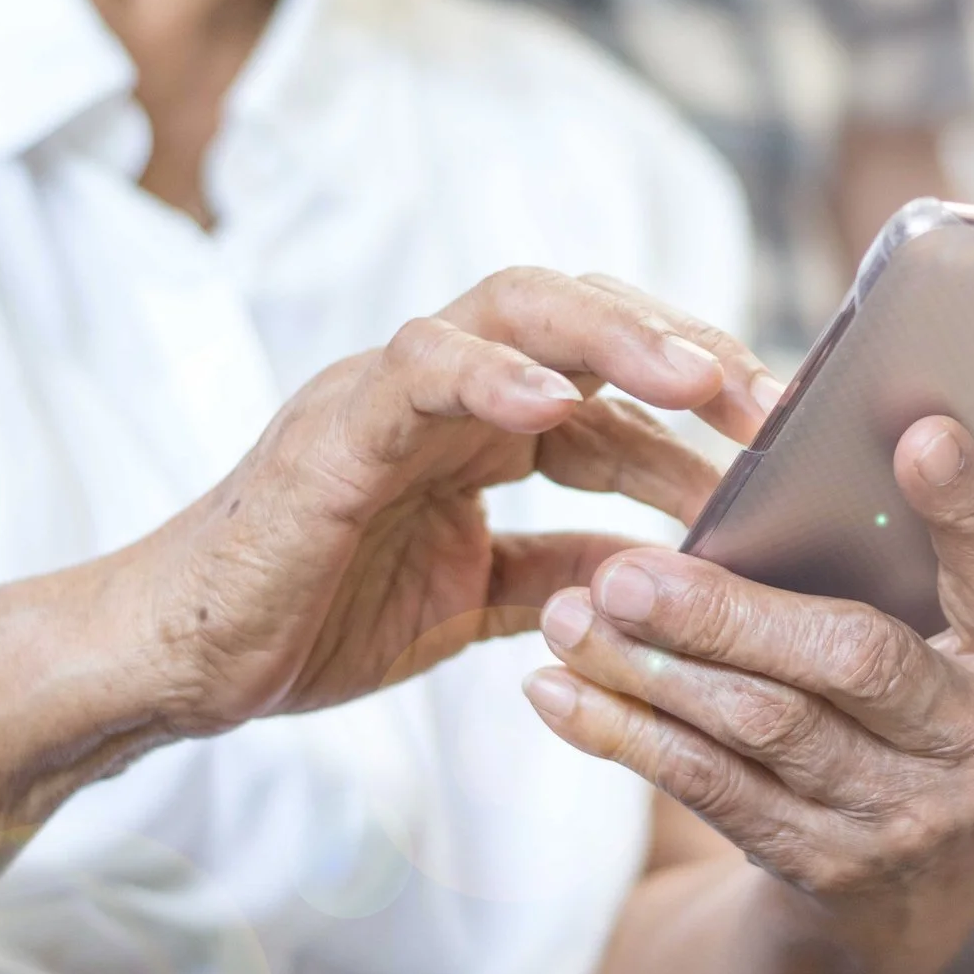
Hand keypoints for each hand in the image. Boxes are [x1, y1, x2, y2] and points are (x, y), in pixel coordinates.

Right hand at [132, 268, 782, 734]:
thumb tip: (673, 571)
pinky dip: (482, 374)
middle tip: (772, 401)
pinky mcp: (328, 428)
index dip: (702, 404)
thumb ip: (568, 573)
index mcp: (486, 426)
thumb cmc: (319, 614)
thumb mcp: (479, 601)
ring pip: (511, 311)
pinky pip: (412, 372)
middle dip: (684, 348)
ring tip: (701, 377)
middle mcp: (448, 389)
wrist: (184, 662)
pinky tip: (548, 399)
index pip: (614, 384)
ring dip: (615, 338)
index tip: (788, 442)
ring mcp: (386, 394)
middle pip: (583, 317)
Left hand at [524, 421, 973, 969]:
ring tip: (570, 610)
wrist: (925, 893)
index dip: (970, 511)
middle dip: (733, 615)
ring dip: (654, 673)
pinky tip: (555, 691)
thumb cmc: (970, 706)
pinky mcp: (821, 867)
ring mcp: (903, 817)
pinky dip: (626, 740)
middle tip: (628, 566)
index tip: (918, 433)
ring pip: (763, 732)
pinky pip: (710, 793)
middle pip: (855, 663)